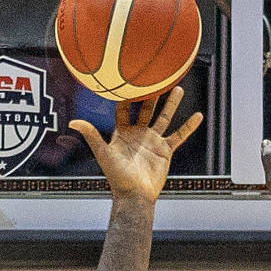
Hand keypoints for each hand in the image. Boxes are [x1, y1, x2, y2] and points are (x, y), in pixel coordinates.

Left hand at [72, 87, 200, 204]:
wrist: (134, 195)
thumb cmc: (117, 176)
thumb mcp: (103, 153)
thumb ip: (91, 135)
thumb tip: (72, 122)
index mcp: (123, 132)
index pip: (123, 108)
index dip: (125, 95)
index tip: (127, 78)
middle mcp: (139, 133)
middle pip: (145, 108)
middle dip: (150, 93)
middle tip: (155, 75)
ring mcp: (153, 141)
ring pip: (164, 117)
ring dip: (171, 103)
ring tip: (177, 87)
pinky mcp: (165, 150)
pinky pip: (179, 135)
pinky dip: (189, 126)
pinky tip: (198, 115)